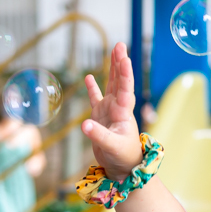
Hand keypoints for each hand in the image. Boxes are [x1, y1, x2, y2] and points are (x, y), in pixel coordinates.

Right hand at [81, 43, 143, 179]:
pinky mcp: (100, 117)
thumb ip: (98, 135)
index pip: (126, 89)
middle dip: (120, 62)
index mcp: (124, 112)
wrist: (123, 167)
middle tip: (120, 44)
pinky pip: (96, 98)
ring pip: (111, 85)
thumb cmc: (122, 157)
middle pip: (120, 81)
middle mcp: (118, 107)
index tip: (125, 58)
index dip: (125, 73)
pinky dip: (92, 88)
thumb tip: (84, 125)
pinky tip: (89, 76)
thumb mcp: (111, 147)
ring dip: (112, 69)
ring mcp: (110, 110)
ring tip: (114, 50)